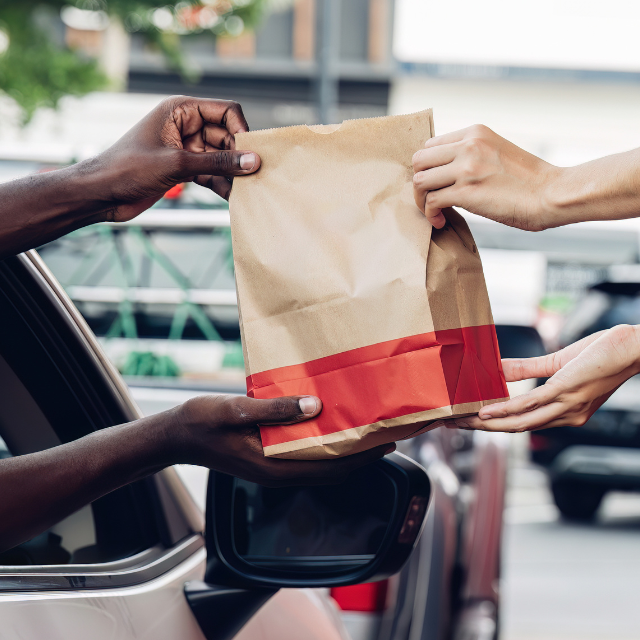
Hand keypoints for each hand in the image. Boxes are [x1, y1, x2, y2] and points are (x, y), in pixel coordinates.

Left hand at [92, 95, 261, 221]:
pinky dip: (222, 184)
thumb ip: (218, 162)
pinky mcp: (184, 169)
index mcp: (181, 111)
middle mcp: (186, 126)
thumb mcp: (177, 164)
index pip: (225, 111)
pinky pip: (212, 173)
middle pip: (227, 136)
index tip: (251, 153)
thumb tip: (252, 161)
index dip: (241, 129)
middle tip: (253, 177)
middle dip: (239, 156)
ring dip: (232, 173)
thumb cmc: (128, 169)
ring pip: (221, 158)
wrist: (102, 194)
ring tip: (246, 191)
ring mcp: (186, 149)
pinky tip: (233, 198)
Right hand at [172, 394, 393, 485]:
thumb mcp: (237, 410)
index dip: (361, 458)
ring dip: (343, 449)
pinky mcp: (267, 458)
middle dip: (360, 456)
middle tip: (384, 433)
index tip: (386, 443)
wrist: (177, 435)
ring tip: (363, 428)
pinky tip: (328, 423)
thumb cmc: (203, 422)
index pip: (330, 468)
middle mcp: (278, 471)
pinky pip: (304, 454)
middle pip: (330, 469)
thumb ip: (275, 410)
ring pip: (318, 463)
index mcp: (273, 466)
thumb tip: (315, 406)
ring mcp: (273, 467)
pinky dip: (323, 443)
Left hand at [412, 125, 559, 230]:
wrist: (552, 193)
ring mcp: (466, 168)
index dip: (428, 167)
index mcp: (475, 133)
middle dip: (419, 182)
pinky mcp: (466, 192)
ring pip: (419, 181)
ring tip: (434, 212)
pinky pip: (430, 202)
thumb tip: (447, 171)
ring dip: (421, 200)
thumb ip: (473, 154)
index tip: (436, 183)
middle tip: (428, 199)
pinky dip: (430, 214)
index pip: (431, 144)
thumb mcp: (497, 152)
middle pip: (419, 160)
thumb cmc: (529, 181)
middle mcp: (467, 145)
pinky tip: (440, 221)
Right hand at [449, 325, 639, 431]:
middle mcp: (565, 417)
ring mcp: (564, 406)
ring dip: (486, 425)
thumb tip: (497, 369)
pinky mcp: (563, 391)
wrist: (632, 348)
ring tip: (461, 422)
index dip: (493, 426)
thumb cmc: (602, 354)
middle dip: (481, 429)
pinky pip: (528, 404)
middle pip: (515, 429)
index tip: (467, 422)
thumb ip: (526, 369)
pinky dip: (503, 410)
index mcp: (565, 413)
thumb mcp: (558, 363)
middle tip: (454, 425)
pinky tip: (484, 412)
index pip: (523, 424)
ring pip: (518, 422)